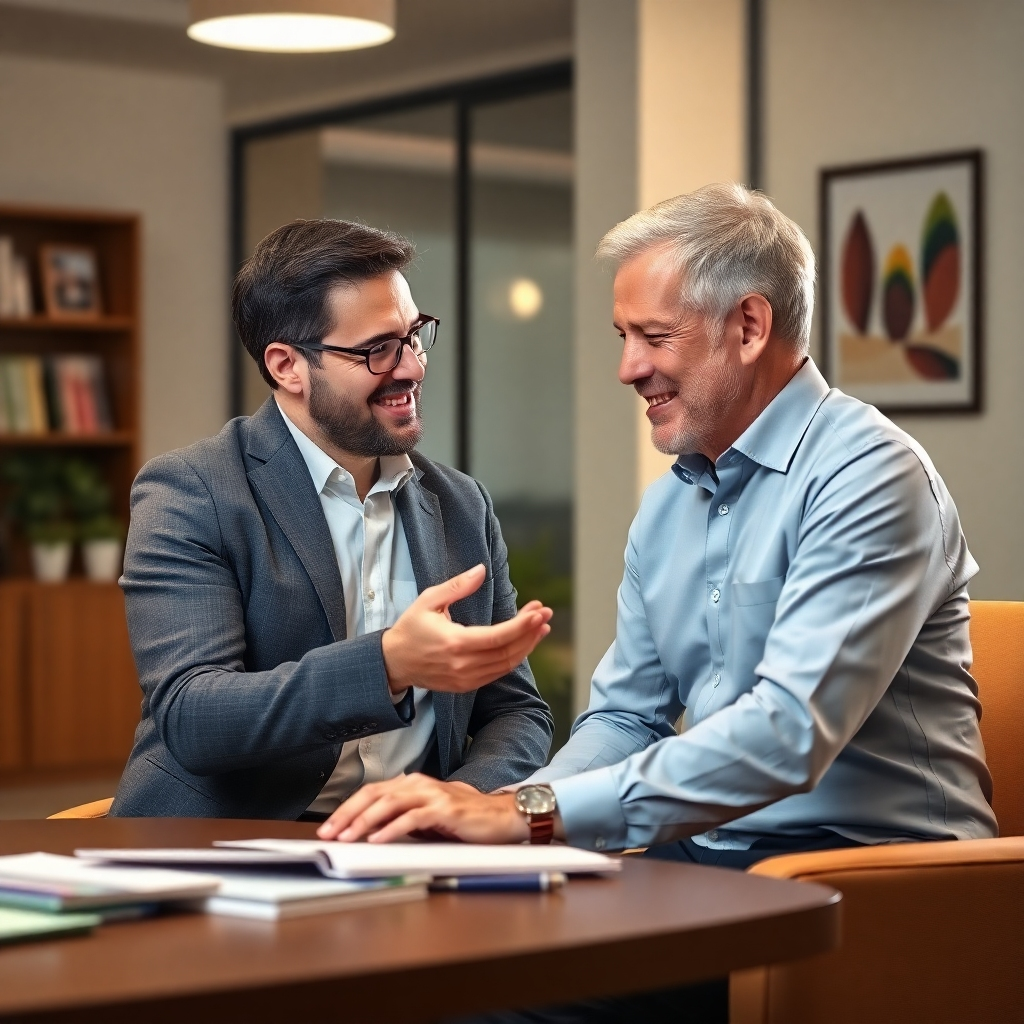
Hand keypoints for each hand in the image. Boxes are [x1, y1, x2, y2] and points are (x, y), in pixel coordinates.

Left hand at [317, 773, 528, 843]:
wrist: (501, 816)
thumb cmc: (465, 819)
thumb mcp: (427, 818)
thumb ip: (402, 818)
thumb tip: (371, 831)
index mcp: (412, 784)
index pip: (372, 792)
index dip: (347, 808)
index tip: (329, 827)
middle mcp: (419, 784)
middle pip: (374, 794)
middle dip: (347, 814)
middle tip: (328, 833)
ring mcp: (432, 794)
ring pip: (389, 803)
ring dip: (364, 821)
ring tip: (347, 836)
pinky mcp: (445, 809)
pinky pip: (412, 817)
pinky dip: (391, 828)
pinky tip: (377, 839)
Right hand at [382, 564, 551, 693]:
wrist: (393, 662)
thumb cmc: (411, 629)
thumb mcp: (429, 600)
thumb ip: (457, 586)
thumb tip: (481, 570)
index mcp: (455, 643)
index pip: (498, 637)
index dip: (522, 626)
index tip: (538, 611)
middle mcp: (463, 665)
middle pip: (508, 651)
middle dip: (531, 632)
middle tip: (546, 613)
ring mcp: (466, 678)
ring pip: (506, 664)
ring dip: (527, 645)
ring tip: (541, 626)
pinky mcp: (467, 685)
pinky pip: (497, 673)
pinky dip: (514, 657)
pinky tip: (524, 643)